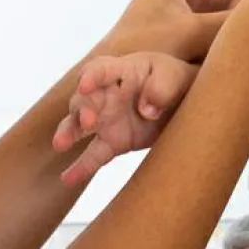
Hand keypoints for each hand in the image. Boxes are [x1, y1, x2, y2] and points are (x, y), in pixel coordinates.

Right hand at [53, 53, 197, 185]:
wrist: (187, 103)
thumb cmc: (177, 80)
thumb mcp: (176, 77)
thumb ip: (162, 88)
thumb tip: (146, 110)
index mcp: (123, 71)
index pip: (101, 69)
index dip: (92, 76)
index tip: (85, 85)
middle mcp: (107, 95)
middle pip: (84, 99)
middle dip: (82, 109)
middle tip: (87, 122)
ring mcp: (107, 119)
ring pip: (80, 126)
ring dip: (69, 132)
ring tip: (60, 144)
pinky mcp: (114, 142)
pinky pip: (95, 155)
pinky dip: (82, 167)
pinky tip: (68, 179)